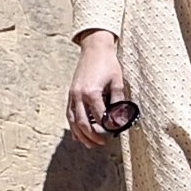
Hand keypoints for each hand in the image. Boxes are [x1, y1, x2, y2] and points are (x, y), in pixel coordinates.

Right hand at [67, 30, 123, 147]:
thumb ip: (118, 101)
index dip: (107, 127)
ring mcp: (73, 95)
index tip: (114, 133)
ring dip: (80, 134)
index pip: (100, 117)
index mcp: (92, 92)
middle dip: (92, 136)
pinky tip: (77, 133)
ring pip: (73, 121)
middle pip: (83, 123)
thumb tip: (120, 117)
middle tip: (101, 143)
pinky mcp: (71, 93)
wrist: (95, 48)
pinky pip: (70, 113)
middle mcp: (79, 95)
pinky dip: (73, 125)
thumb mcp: (117, 81)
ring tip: (89, 143)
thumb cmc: (108, 63)